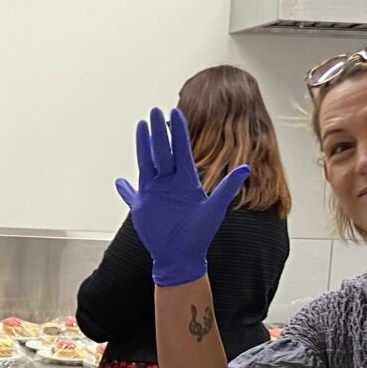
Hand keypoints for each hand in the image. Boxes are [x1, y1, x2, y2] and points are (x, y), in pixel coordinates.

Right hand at [115, 108, 249, 286]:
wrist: (181, 256)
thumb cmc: (199, 235)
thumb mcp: (215, 208)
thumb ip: (228, 186)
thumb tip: (246, 167)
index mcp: (187, 181)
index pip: (182, 150)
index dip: (178, 132)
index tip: (175, 112)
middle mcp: (170, 183)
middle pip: (163, 150)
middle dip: (159, 130)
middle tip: (155, 110)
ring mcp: (155, 192)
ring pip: (147, 162)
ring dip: (144, 144)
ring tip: (142, 125)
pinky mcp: (142, 206)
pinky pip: (131, 191)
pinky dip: (125, 186)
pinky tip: (120, 179)